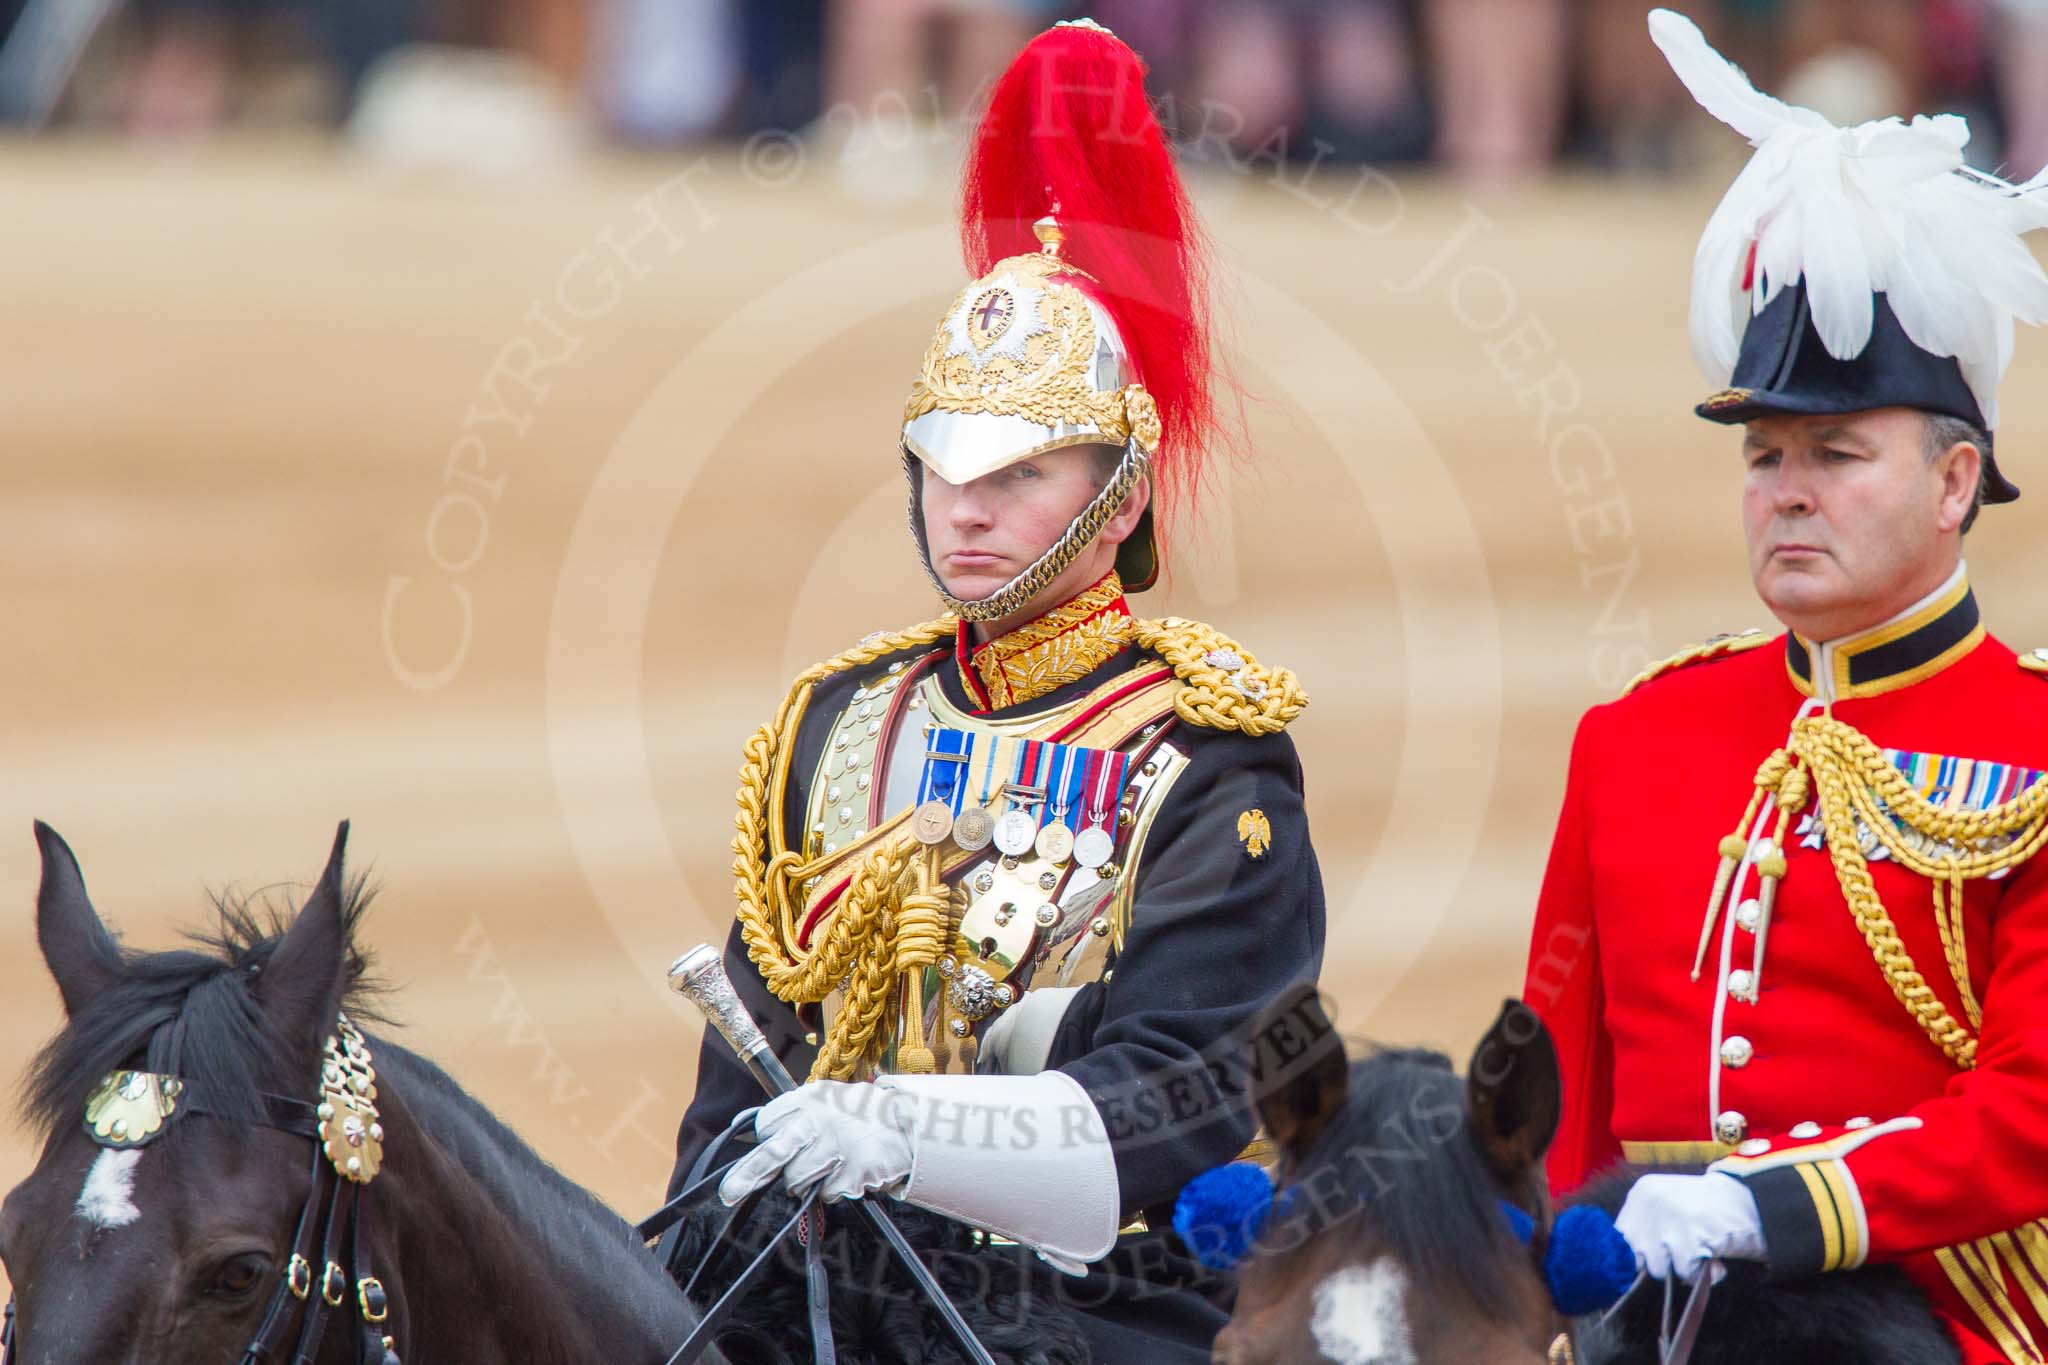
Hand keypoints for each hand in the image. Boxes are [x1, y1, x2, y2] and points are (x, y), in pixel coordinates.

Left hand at [719, 1080, 912, 1204]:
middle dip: (748, 1175)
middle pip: (773, 1154)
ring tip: (829, 1164)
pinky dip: (835, 1188)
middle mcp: (819, 1121)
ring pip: (798, 1182)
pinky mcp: (853, 1173)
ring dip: (808, 1181)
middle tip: (728, 1195)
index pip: (768, 1124)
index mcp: (809, 1099)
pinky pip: (828, 1193)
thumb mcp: (825, 1100)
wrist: (909, 1124)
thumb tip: (741, 1126)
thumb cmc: (859, 1114)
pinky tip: (849, 1171)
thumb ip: (790, 1114)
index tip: (772, 1143)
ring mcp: (837, 1148)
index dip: (766, 1138)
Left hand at [1615, 1172, 1765, 1281]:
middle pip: (1636, 1256)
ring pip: (1658, 1267)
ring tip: (1702, 1250)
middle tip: (1686, 1249)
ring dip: (1682, 1268)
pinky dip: (1703, 1273)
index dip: (1639, 1253)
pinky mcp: (1690, 1236)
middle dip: (1661, 1261)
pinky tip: (1715, 1257)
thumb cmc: (1709, 1211)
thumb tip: (1624, 1263)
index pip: (1619, 1237)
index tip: (1661, 1254)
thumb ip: (1645, 1227)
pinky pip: (1685, 1273)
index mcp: (1642, 1192)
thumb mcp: (1669, 1206)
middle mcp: (1651, 1200)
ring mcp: (1669, 1217)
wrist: (1754, 1203)